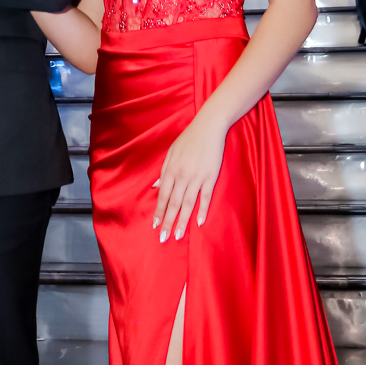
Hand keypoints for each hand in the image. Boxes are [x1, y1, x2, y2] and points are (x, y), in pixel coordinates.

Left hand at [152, 114, 226, 242]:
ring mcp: (197, 177)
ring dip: (182, 221)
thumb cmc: (189, 139)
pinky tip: (198, 223)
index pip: (163, 195)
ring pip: (187, 203)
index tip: (154, 225)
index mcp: (171, 169)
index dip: (159, 211)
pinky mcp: (211, 177)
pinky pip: (205, 197)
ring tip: (177, 235)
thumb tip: (155, 187)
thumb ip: (164, 171)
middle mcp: (182, 175)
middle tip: (162, 238)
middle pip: (173, 203)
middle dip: (167, 221)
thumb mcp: (171, 152)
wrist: (208, 127)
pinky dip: (202, 210)